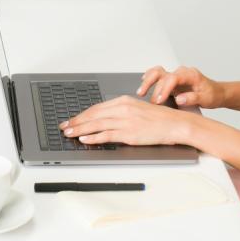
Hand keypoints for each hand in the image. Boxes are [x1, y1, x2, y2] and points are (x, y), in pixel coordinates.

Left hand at [58, 95, 192, 145]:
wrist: (175, 124)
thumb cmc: (159, 119)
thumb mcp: (137, 109)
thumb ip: (121, 112)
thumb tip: (104, 118)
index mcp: (124, 101)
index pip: (97, 108)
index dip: (82, 114)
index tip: (72, 119)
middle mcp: (123, 109)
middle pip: (93, 115)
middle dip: (76, 121)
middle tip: (64, 127)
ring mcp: (126, 121)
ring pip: (97, 125)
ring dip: (80, 129)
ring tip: (69, 134)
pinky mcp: (129, 133)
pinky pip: (107, 135)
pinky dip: (94, 137)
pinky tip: (85, 139)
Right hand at [136, 65, 224, 108]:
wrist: (216, 92)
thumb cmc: (212, 95)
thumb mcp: (206, 99)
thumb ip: (193, 98)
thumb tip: (179, 99)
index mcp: (190, 74)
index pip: (173, 78)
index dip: (164, 89)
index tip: (159, 100)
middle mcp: (181, 73)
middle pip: (161, 73)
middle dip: (152, 85)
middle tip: (148, 99)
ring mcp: (175, 76)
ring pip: (157, 72)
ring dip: (147, 81)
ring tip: (140, 92)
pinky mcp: (171, 81)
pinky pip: (157, 76)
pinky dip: (149, 78)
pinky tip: (143, 84)